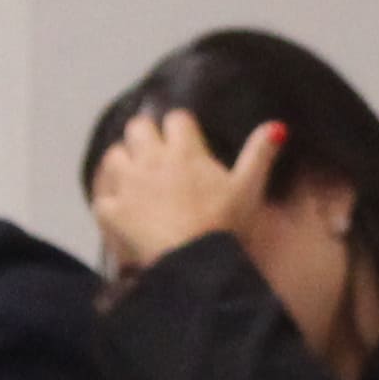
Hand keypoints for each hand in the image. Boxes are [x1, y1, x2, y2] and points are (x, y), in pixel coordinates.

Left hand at [88, 107, 283, 279]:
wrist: (194, 261)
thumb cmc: (224, 223)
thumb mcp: (249, 187)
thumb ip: (260, 154)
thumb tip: (277, 125)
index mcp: (185, 150)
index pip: (176, 118)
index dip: (181, 126)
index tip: (187, 139)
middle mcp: (151, 159)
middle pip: (137, 127)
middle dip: (145, 136)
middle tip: (157, 154)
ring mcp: (127, 184)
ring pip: (113, 156)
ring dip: (122, 163)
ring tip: (134, 179)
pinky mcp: (111, 211)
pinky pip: (101, 199)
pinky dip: (109, 203)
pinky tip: (119, 211)